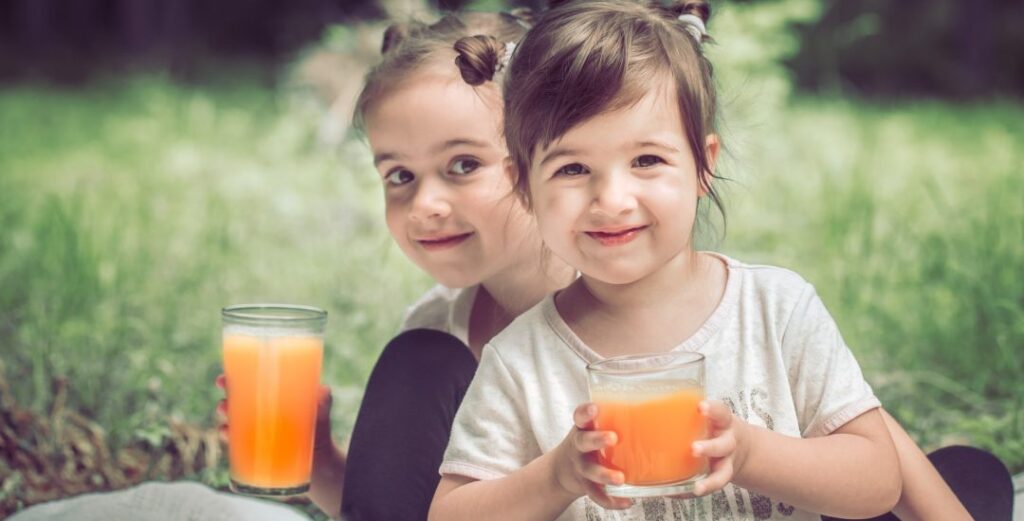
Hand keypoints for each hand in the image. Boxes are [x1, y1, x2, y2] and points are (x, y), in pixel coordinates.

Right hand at [214, 374, 334, 449]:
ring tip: (226, 420)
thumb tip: (324, 391)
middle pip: (236, 401)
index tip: (224, 378)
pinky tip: (226, 435)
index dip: (233, 378)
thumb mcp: (321, 414)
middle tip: (224, 399)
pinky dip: (229, 439)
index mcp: (272, 397)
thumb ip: (323, 402)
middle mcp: (261, 411)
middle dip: (225, 398)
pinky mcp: (256, 450)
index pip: (249, 383)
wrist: (320, 461)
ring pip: (233, 421)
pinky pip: (236, 443)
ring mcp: (257, 430)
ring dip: (225, 419)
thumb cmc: (318, 430)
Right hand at [552, 403, 632, 509]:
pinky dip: (610, 500)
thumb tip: (661, 412)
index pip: (580, 416)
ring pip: (590, 470)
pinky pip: (596, 494)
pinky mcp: (585, 484)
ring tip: (620, 478)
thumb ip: (616, 420)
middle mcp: (579, 446)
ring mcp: (581, 466)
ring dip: (604, 474)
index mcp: (584, 428)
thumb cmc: (588, 443)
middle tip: (613, 438)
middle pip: (583, 441)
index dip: (586, 412)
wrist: (562, 470)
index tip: (595, 409)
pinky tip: (626, 502)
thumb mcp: (593, 428)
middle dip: (597, 439)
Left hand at [691, 400, 744, 496]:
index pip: (721, 412)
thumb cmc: (716, 428)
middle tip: (694, 449)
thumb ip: (688, 412)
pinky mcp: (721, 477)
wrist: (742, 448)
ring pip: (723, 473)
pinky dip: (697, 492)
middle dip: (709, 448)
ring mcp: (727, 462)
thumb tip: (643, 410)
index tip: (701, 406)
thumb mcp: (710, 416)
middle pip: (723, 445)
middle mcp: (728, 442)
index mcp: (723, 423)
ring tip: (697, 488)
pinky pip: (711, 487)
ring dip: (710, 481)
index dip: (712, 409)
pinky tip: (682, 494)